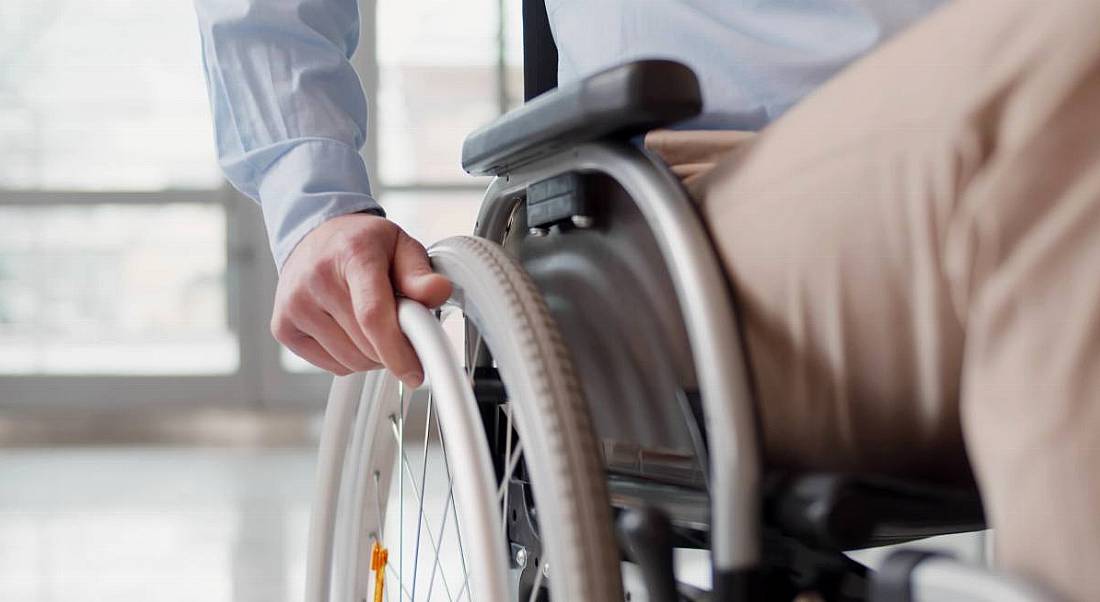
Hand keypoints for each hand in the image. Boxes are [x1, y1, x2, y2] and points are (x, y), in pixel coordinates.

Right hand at [271, 213, 451, 385]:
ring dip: (373, 356)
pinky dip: (351, 358)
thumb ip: (420, 274)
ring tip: (373, 325)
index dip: (397, 351)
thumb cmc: (362, 244)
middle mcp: (316, 279)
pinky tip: (350, 330)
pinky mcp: (283, 327)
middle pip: (365, 344)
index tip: (415, 373)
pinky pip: (332, 366)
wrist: (315, 236)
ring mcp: (294, 305)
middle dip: (393, 347)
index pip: (372, 315)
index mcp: (352, 255)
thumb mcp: (401, 246)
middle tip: (399, 325)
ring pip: (350, 361)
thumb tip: (438, 292)